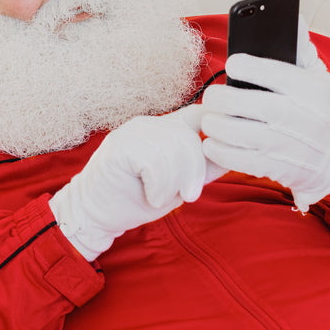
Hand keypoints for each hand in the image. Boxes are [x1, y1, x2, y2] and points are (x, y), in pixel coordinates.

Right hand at [50, 105, 208, 260]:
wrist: (96, 215)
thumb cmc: (136, 198)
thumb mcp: (178, 183)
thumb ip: (201, 168)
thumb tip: (233, 157)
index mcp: (164, 128)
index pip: (200, 114)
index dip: (215, 129)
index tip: (220, 155)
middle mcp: (148, 124)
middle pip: (190, 136)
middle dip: (194, 171)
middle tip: (187, 195)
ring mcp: (132, 132)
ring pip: (173, 149)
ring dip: (173, 183)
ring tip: (160, 196)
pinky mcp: (119, 146)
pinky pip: (155, 162)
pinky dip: (158, 186)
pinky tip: (148, 195)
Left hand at [201, 25, 329, 210]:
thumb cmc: (322, 108)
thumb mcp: (319, 76)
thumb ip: (301, 48)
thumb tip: (292, 15)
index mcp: (309, 89)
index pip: (267, 71)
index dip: (242, 65)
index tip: (234, 64)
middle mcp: (296, 117)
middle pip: (240, 102)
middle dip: (218, 97)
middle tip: (214, 96)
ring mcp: (282, 145)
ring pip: (231, 131)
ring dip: (213, 123)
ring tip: (212, 117)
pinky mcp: (271, 167)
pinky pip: (231, 158)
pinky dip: (216, 148)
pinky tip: (216, 139)